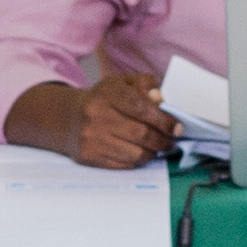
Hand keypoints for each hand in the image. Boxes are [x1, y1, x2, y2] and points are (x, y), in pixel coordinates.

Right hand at [12, 69, 179, 167]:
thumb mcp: (122, 82)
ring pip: (136, 152)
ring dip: (153, 152)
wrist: (69, 119)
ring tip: (158, 147)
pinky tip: (142, 152)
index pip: (142, 108)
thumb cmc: (103, 99)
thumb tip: (160, 99)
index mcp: (107, 93)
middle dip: (162, 139)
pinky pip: (124, 164)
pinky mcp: (90, 156)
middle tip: (171, 140)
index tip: (177, 127)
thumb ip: (145, 84)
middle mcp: (96, 115)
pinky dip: (139, 160)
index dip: (164, 120)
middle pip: (141, 133)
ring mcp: (92, 138)